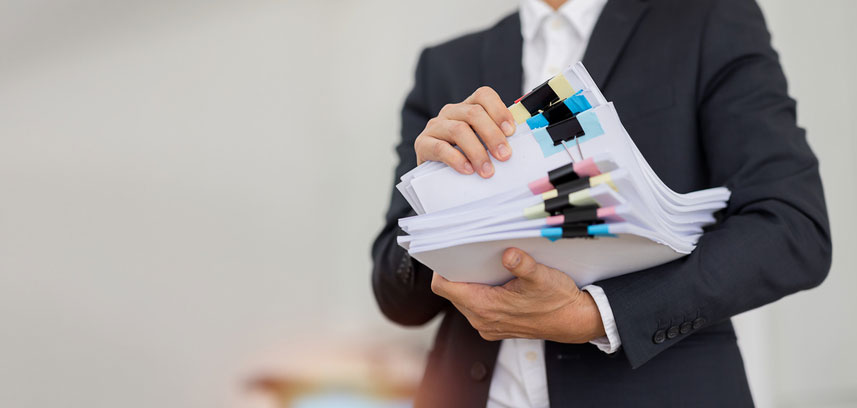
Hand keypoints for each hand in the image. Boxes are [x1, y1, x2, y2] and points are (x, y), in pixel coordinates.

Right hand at [414, 86, 515, 177]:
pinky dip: (456, 159)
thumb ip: (496, 140)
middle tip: (504, 156)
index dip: (499, 110)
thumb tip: (523, 144)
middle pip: (473, 113)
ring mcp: (435, 127)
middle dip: (492, 135)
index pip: (484, 95)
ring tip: (487, 170)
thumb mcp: (482, 145)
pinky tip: (467, 170)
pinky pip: (440, 148)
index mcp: (468, 108)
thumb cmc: (464, 158)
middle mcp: (451, 112)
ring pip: (458, 130)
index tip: (511, 131)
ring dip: (477, 151)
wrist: (436, 178)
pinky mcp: (422, 144)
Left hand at [430, 248, 605, 342]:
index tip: (448, 253)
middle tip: (469, 254)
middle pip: (452, 292)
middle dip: (458, 273)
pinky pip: (476, 308)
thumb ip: (522, 264)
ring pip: (464, 299)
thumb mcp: (541, 276)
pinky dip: (480, 293)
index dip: (442, 269)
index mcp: (486, 307)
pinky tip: (495, 281)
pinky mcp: (495, 327)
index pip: (444, 287)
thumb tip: (508, 253)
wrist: (574, 322)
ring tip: (484, 266)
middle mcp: (482, 320)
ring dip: (470, 283)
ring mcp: (488, 326)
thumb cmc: (558, 301)